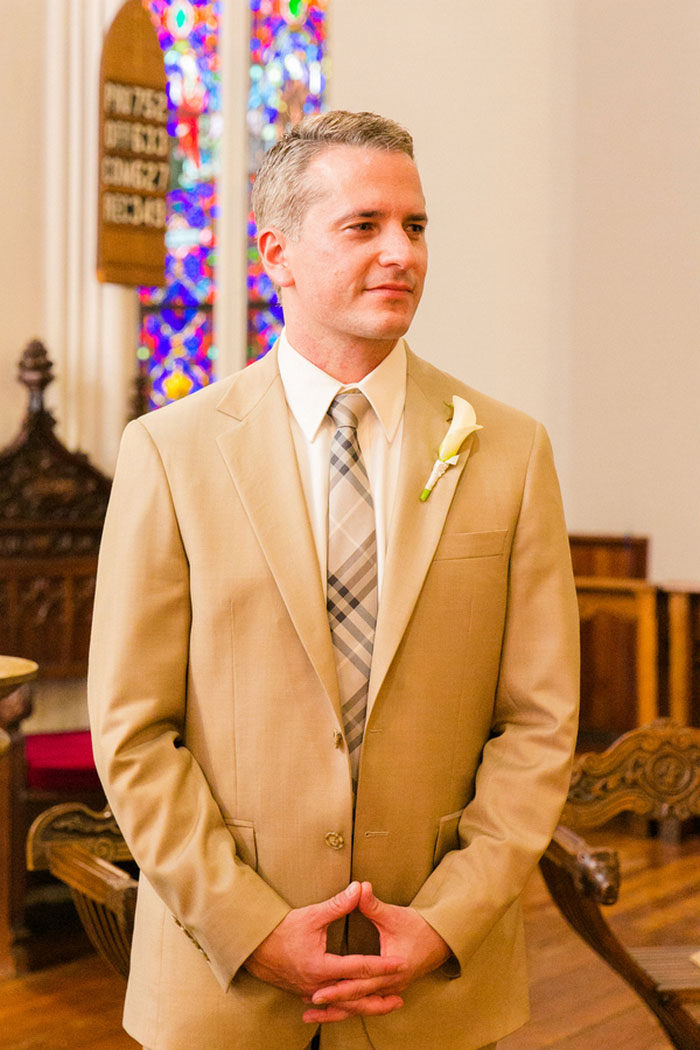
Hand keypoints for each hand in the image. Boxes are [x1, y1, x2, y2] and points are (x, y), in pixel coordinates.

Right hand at [243, 881, 406, 1012]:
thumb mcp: (311, 915)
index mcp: (321, 966)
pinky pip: (330, 1006)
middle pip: (354, 998)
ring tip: (385, 1006)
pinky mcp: (306, 993)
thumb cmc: (281, 930)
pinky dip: (346, 1008)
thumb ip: (338, 904)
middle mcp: (318, 985)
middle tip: (399, 998)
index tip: (400, 963)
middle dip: (378, 999)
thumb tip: (359, 888)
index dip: (382, 966)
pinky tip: (354, 1008)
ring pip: (343, 1006)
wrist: (253, 947)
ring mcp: (311, 992)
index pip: (359, 967)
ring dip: (365, 1007)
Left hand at [303, 881, 450, 1022]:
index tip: (317, 992)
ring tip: (314, 1015)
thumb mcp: (394, 915)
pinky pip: (368, 1003)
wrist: (441, 939)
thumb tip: (359, 886)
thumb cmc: (419, 926)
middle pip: (358, 999)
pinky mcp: (390, 989)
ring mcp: (391, 989)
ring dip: (339, 1011)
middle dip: (333, 1003)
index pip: (360, 984)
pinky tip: (335, 1009)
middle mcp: (391, 985)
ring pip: (362, 1006)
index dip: (337, 989)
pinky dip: (351, 1008)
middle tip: (310, 1004)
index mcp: (392, 970)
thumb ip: (373, 904)